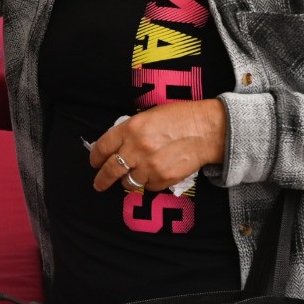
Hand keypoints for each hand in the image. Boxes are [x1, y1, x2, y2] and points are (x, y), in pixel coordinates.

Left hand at [90, 101, 226, 193]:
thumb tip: (116, 145)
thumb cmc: (181, 117)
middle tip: (99, 184)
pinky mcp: (163, 179)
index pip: (102, 148)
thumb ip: (130, 130)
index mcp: (130, 129)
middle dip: (101, 180)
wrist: (208, 130)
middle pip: (110, 170)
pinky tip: (155, 173)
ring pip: (128, 182)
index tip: (95, 162)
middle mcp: (136, 149)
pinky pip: (148, 187)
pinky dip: (148, 183)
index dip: (95, 157)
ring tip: (133, 176)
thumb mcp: (149, 115)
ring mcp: (149, 166)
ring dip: (128, 181)